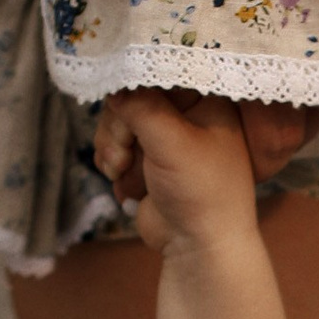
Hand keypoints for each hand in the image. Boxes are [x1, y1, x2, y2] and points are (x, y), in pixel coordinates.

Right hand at [96, 88, 293, 318]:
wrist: (200, 249)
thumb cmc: (201, 193)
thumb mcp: (172, 142)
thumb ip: (141, 106)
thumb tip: (114, 83)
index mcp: (206, 99)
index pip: (159, 70)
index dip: (135, 85)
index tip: (124, 106)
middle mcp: (186, 112)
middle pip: (132, 94)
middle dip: (119, 126)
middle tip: (123, 153)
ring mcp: (164, 135)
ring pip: (119, 120)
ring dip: (112, 146)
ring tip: (121, 171)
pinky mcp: (147, 158)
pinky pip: (116, 143)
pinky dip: (113, 161)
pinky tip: (122, 182)